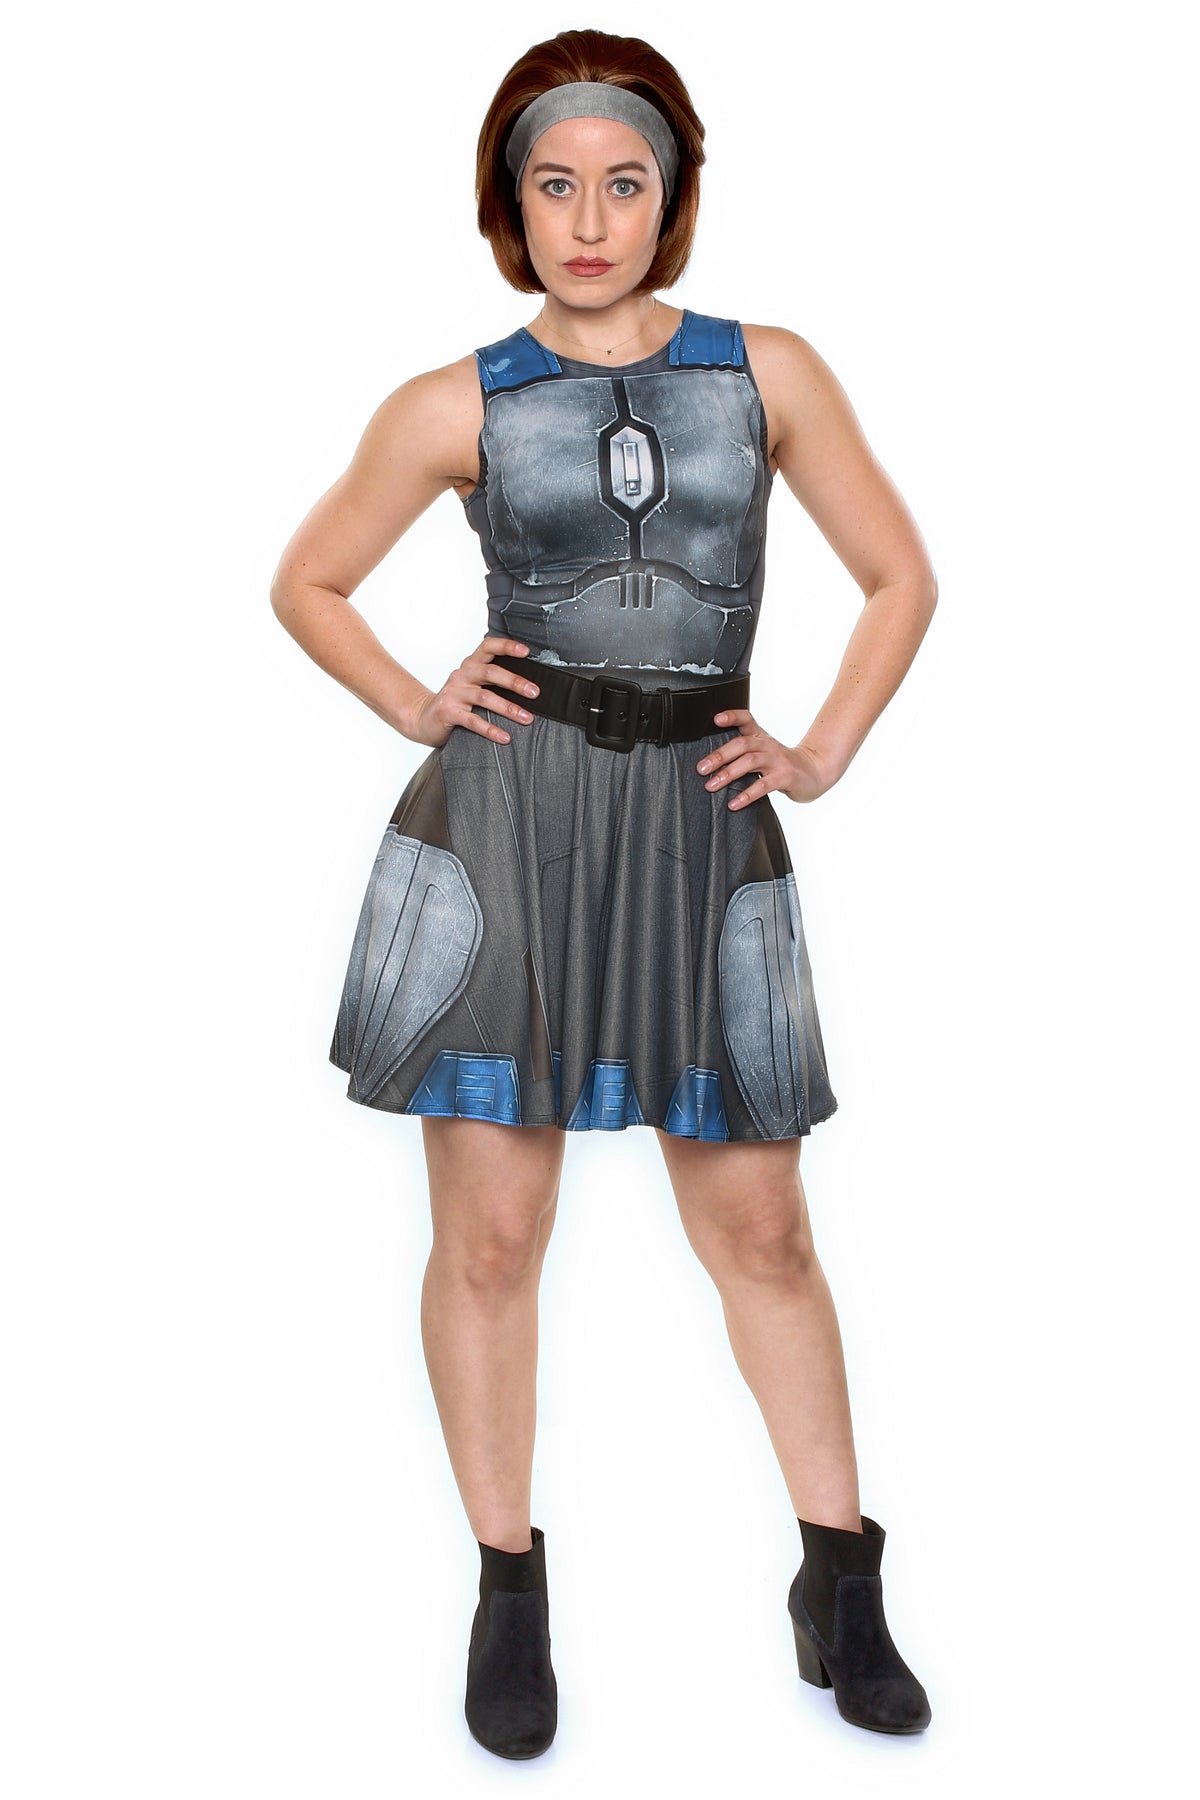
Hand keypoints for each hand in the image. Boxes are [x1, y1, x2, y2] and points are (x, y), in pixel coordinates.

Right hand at [406, 636, 540, 748]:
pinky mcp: (448, 712)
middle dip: (515, 682)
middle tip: (535, 692)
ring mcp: (454, 694)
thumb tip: (528, 687)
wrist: (423, 718)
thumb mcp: (472, 685)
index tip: (526, 651)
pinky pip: (473, 721)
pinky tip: (504, 736)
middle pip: (490, 672)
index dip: (507, 646)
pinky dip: (490, 729)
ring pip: (485, 697)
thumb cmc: (455, 702)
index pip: (488, 647)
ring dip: (508, 708)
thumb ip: (493, 681)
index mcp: (470, 665)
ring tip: (526, 718)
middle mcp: (462, 675)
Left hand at [696, 709, 833, 807]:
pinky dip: (746, 795)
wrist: (815, 771)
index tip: (715, 720)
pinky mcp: (785, 776)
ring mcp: (777, 760)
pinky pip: (763, 785)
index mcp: (761, 736)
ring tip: (711, 785)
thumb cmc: (782, 763)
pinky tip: (734, 804)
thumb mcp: (763, 751)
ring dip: (728, 773)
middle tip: (701, 768)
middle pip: (742, 744)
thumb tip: (710, 762)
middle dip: (719, 755)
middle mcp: (768, 745)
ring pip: (750, 762)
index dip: (732, 716)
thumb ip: (743, 752)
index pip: (746, 719)